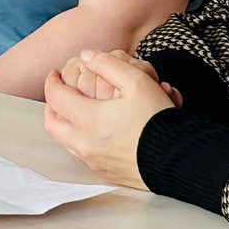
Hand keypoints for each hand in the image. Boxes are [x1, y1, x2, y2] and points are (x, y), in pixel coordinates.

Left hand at [43, 49, 179, 189]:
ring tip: (75, 109)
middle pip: (52, 122)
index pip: (54, 96)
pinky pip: (82, 154)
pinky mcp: (105, 172)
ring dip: (64, 122)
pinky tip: (93, 129)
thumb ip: (107, 64)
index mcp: (87, 119)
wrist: (178, 159)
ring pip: (65, 140)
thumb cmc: (157, 121)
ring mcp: (93, 160)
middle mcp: (84, 143)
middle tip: (60, 92)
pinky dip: (79, 138)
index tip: (55, 73)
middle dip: (51, 104)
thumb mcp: (137, 81)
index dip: (52, 80)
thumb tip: (87, 56)